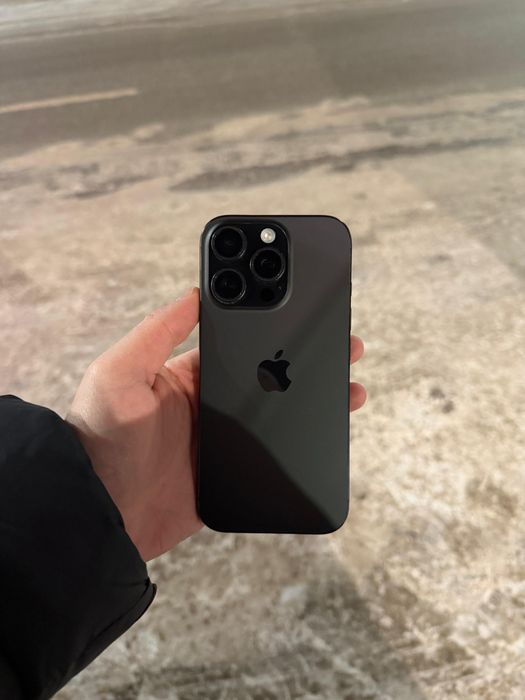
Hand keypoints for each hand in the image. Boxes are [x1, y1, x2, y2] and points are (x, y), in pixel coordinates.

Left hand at [66, 287, 366, 561]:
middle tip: (345, 344)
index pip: (239, 339)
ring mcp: (224, 439)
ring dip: (315, 398)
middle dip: (307, 357)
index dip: (273, 322)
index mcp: (187, 374)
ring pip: (282, 412)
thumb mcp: (119, 373)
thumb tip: (195, 292)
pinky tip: (328, 432)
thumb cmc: (100, 439)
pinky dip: (304, 443)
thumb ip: (156, 333)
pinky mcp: (233, 473)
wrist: (102, 515)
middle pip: (271, 373)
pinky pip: (276, 454)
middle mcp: (210, 402)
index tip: (304, 306)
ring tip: (351, 388)